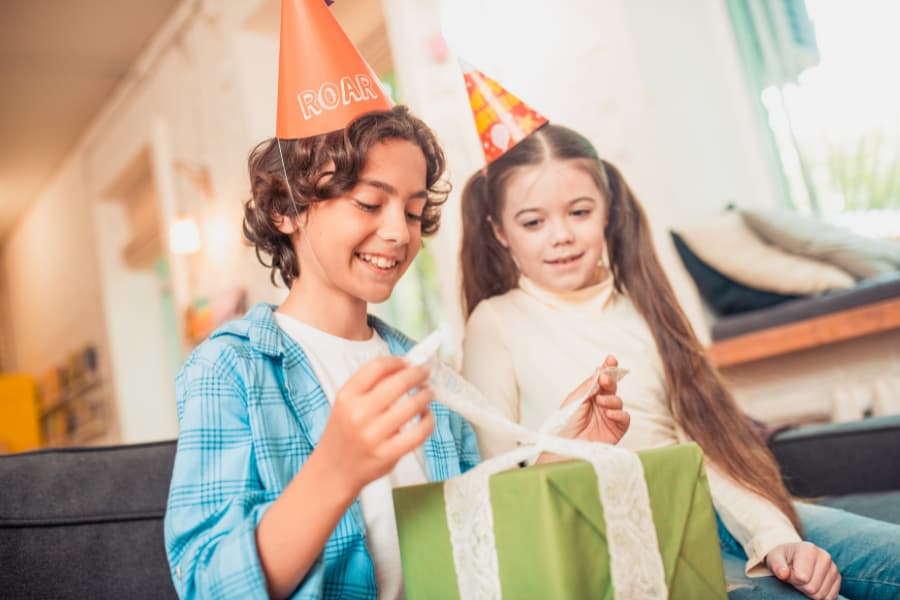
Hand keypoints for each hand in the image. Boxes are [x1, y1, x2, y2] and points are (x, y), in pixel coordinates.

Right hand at [315, 356, 434, 497]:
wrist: (333, 470)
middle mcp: (358, 414)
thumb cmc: (344, 433)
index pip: (377, 367)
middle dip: (418, 374)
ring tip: (428, 393)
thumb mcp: (346, 404)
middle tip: (425, 373)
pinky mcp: (388, 454)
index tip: (408, 362)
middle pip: (398, 383)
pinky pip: (419, 432)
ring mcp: (373, 435)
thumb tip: (404, 367)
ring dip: (426, 395)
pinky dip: (429, 420)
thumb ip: (370, 385)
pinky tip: (427, 416)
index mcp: (347, 396)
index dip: (398, 361)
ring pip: (412, 405)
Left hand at [558, 355, 629, 444]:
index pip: (601, 379)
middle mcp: (600, 405)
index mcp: (588, 396)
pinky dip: (619, 414)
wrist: (563, 447)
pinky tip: (609, 413)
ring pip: (618, 401)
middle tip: (605, 378)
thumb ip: (589, 386)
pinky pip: (624, 419)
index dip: (607, 368)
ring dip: (611, 399)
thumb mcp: (574, 400)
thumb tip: (600, 370)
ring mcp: (608, 417)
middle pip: (611, 388)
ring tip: (600, 402)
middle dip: (610, 380)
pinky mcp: (615, 430)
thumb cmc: (564, 425)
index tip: (610, 359)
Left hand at [766, 542, 840, 599]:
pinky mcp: (837, 578)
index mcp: (809, 549)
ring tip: (804, 580)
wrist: (793, 556)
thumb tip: (783, 574)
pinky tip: (813, 584)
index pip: (802, 578)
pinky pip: (829, 597)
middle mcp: (824, 556)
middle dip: (800, 587)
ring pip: (821, 595)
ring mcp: (833, 568)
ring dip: (809, 592)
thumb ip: (777, 566)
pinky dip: (819, 595)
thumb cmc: (783, 558)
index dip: (792, 579)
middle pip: (812, 588)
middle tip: (795, 577)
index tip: (788, 572)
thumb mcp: (774, 558)